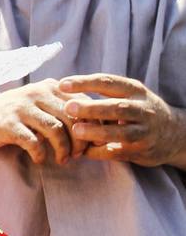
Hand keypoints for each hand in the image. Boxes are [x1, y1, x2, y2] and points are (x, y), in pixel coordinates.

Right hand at [0, 79, 88, 164]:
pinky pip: (33, 142)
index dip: (94, 125)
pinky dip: (41, 154)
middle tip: (80, 155)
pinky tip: (40, 160)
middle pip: (72, 118)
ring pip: (55, 130)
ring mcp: (22, 107)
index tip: (96, 142)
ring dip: (63, 150)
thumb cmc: (15, 114)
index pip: (83, 104)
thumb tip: (98, 129)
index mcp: (50, 86)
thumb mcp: (40, 104)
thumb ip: (64, 109)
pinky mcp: (9, 123)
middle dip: (80, 141)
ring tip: (63, 160)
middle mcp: (37, 93)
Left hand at [60, 74, 185, 168]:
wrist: (174, 134)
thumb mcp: (128, 94)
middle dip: (92, 108)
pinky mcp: (141, 151)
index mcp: (134, 90)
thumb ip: (103, 93)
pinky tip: (83, 150)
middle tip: (69, 107)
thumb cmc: (137, 110)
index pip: (108, 82)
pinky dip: (99, 152)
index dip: (85, 82)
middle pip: (117, 108)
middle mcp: (142, 110)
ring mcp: (143, 132)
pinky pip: (118, 152)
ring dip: (97, 132)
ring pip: (121, 133)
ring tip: (76, 131)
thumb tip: (62, 90)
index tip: (62, 84)